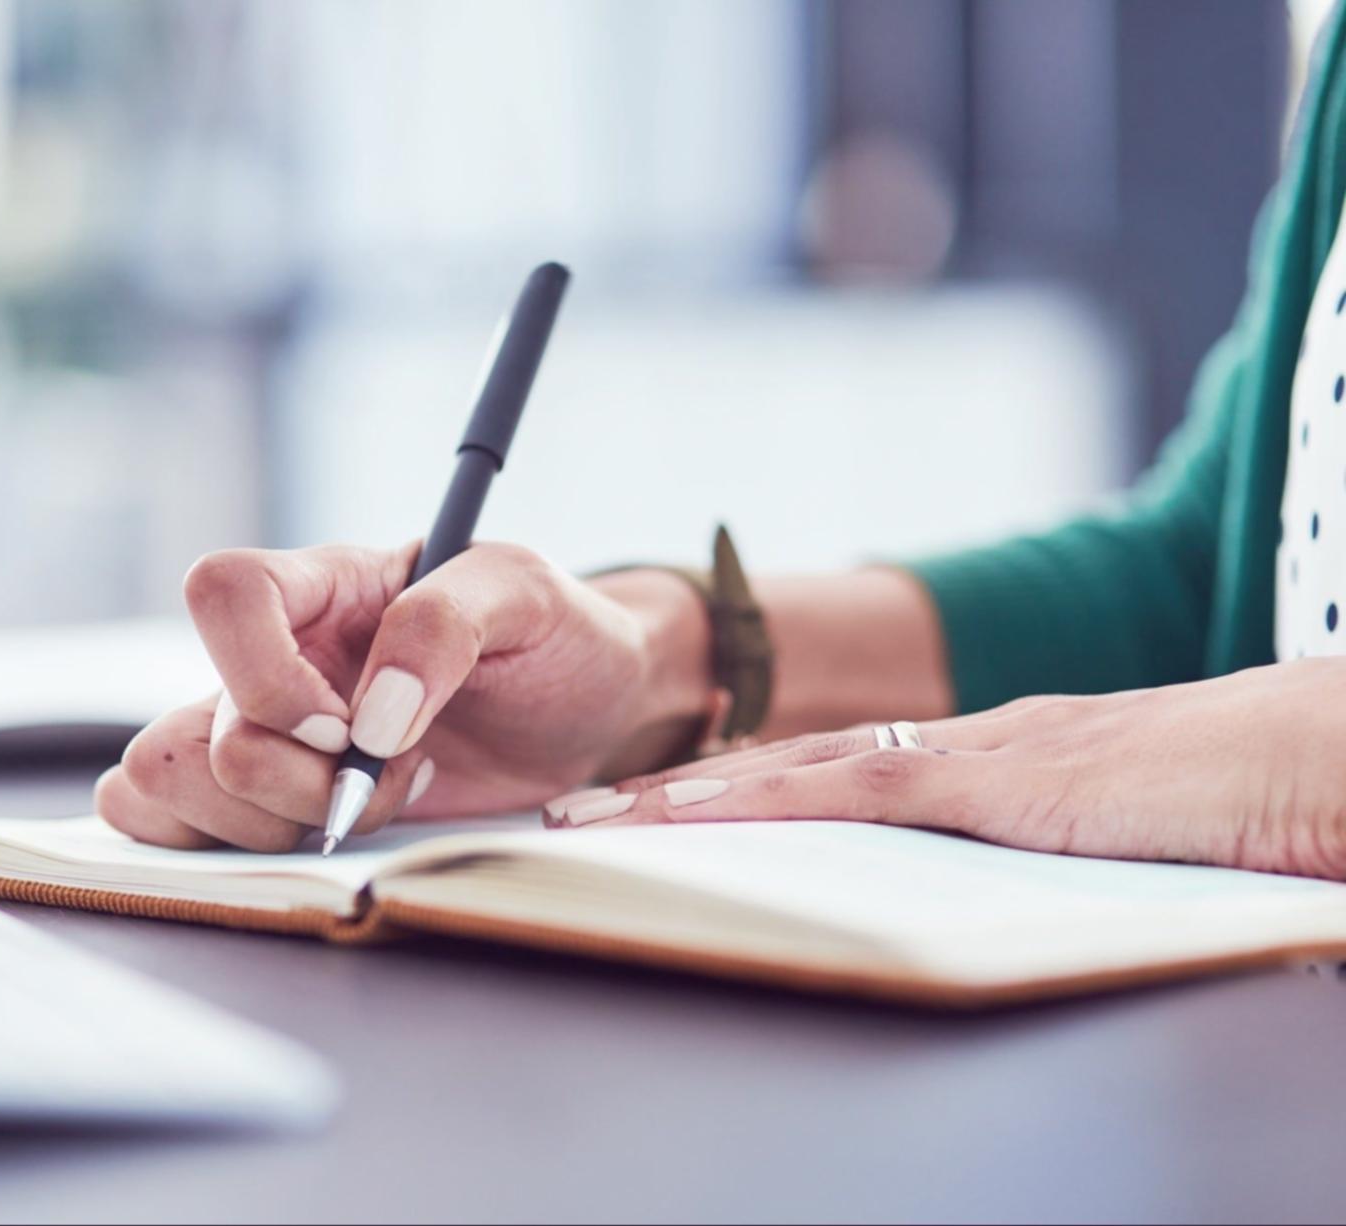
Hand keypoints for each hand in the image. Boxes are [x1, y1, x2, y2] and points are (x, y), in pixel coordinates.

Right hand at [97, 542, 713, 850]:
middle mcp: (273, 659)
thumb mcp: (525, 596)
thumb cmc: (552, 637)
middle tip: (396, 773)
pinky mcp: (263, 801)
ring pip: (167, 782)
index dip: (266, 675)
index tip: (350, 727)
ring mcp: (260, 734)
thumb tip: (372, 716)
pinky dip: (235, 849)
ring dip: (275, 823)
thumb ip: (445, 622)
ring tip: (372, 805)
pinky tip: (329, 836)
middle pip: (197, 731)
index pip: (222, 591)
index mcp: (323, 587)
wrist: (584, 713)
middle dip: (302, 784)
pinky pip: (168, 827)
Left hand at [553, 659, 1345, 880]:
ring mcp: (978, 754)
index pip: (836, 774)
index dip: (740, 791)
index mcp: (994, 765)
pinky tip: (686, 812)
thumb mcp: (1117, 851)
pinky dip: (759, 797)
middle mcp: (967, 746)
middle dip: (676, 789)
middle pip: (789, 763)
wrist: (1326, 759)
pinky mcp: (1000, 777)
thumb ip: (1050, 864)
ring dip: (684, 793)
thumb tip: (1004, 911)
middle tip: (576, 809)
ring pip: (794, 767)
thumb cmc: (1246, 813)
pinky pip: (852, 785)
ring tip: (587, 814)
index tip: (660, 811)